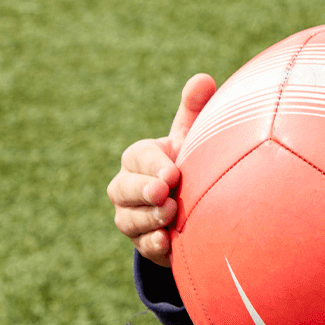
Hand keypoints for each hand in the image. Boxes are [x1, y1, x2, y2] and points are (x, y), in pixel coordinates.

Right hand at [106, 73, 216, 266]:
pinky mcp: (144, 242)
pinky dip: (153, 244)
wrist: (196, 205)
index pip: (138, 157)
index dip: (152, 165)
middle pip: (122, 189)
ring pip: (128, 220)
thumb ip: (194, 110)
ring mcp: (132, 217)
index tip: (173, 172)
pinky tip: (167, 242)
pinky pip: (142, 246)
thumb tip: (203, 78)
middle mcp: (128, 188)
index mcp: (140, 158)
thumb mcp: (193, 137)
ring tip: (171, 216)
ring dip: (149, 218)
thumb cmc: (192, 160)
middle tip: (166, 194)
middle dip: (143, 192)